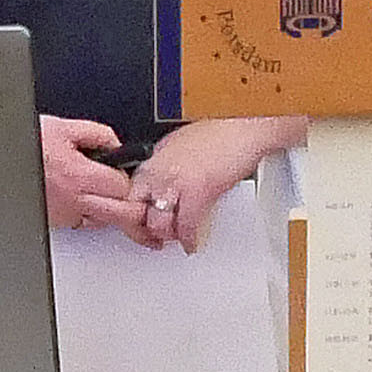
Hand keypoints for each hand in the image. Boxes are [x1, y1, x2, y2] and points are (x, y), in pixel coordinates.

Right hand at [40, 115, 140, 230]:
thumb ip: (97, 134)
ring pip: (103, 223)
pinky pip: (83, 224)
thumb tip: (116, 145)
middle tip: (143, 208)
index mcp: (78, 174)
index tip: (128, 171)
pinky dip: (92, 215)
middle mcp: (73, 200)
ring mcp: (64, 215)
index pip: (123, 187)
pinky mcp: (55, 222)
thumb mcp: (64, 127)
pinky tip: (92, 203)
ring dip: (113, 213)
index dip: (131, 178)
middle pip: (120, 215)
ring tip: (119, 204)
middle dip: (134, 210)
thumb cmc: (26, 144)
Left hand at [126, 116, 302, 251]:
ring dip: (167, 236)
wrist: (243, 128)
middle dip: (144, 230)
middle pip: (136, 213)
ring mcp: (175, 182)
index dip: (131, 216)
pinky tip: (191, 244)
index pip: (128, 195)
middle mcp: (159, 171)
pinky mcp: (197, 192)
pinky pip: (185, 227)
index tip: (138, 225)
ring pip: (157, 224)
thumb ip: (164, 167)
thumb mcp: (179, 145)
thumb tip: (159, 185)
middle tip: (154, 238)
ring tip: (176, 238)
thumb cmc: (219, 134)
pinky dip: (188, 240)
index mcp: (152, 159)